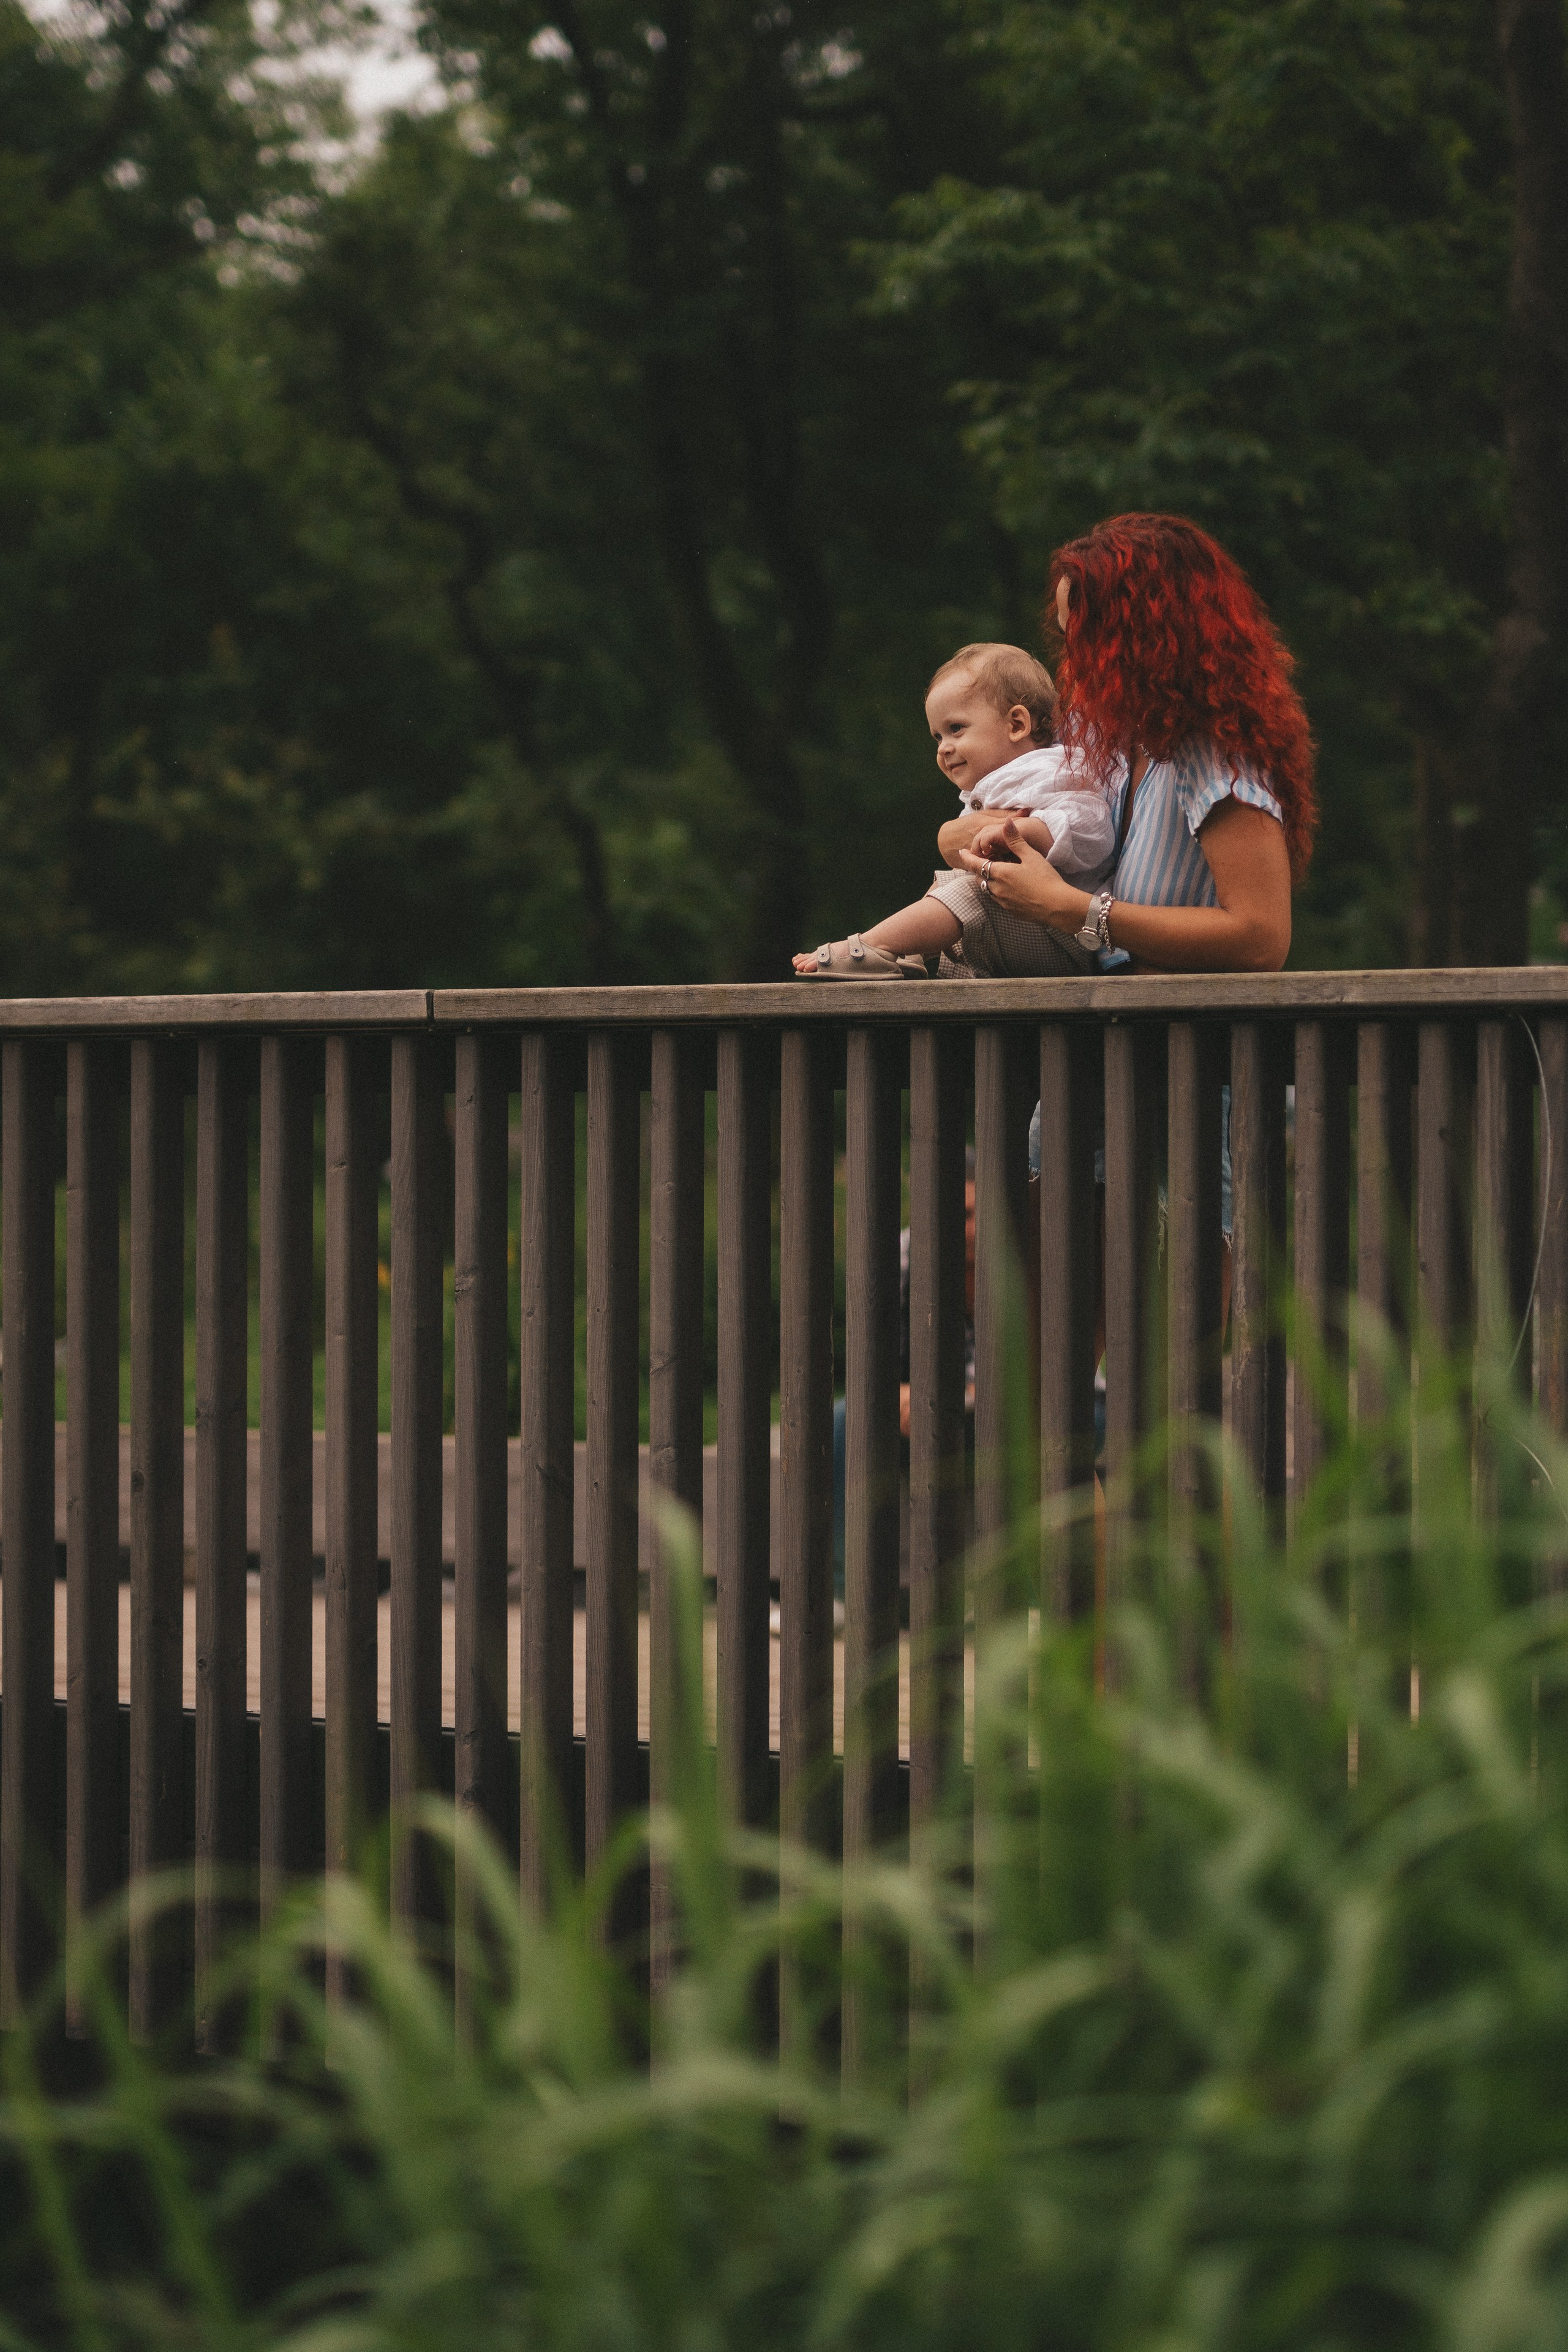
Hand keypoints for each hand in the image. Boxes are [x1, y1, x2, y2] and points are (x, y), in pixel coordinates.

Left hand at [957, 817, 1084, 931]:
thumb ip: (1015, 840)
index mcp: (1000, 873)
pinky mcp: (1011, 911)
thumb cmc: (1045, 879)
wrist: (1057, 907)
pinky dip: (997, 891)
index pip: (976, 865)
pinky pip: (997, 899)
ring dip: (987, 880)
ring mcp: (1003, 902)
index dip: (967, 858)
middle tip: (979, 862)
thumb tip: (1006, 822)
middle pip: (980, 878)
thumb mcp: (1031, 856)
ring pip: (988, 889)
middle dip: (978, 869)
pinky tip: (1007, 887)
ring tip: (993, 873)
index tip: (961, 852)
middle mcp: (997, 889)